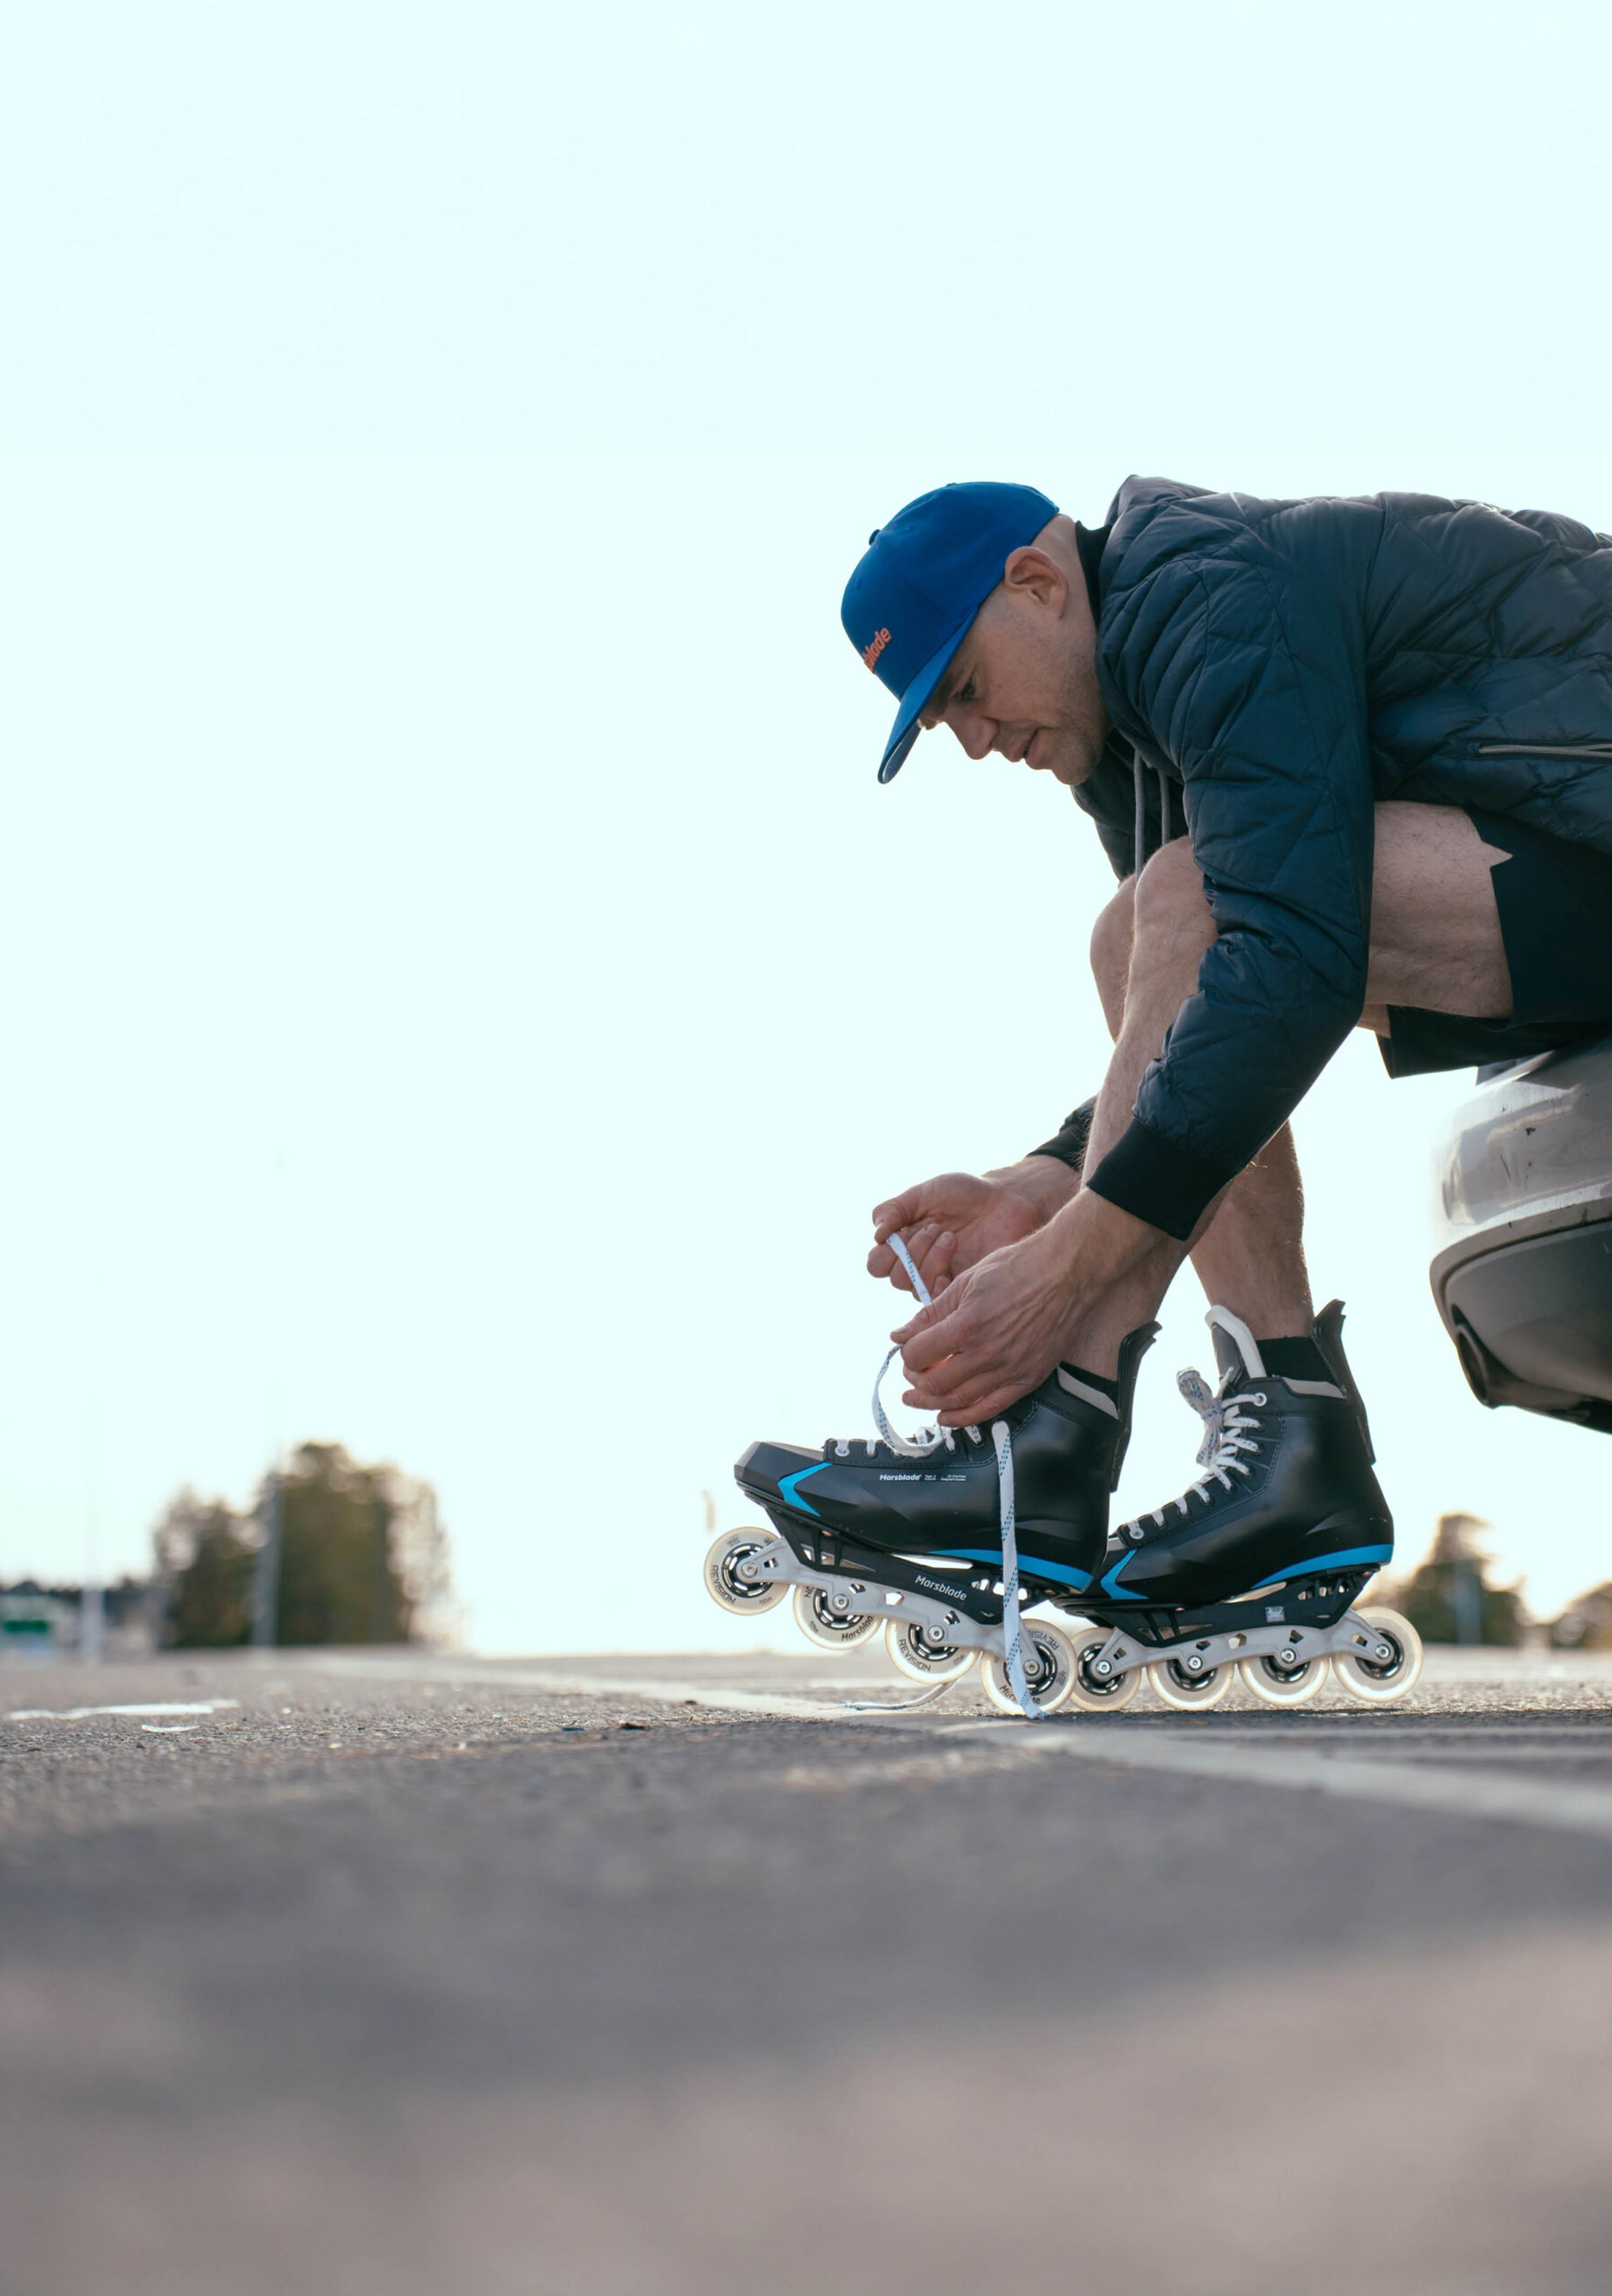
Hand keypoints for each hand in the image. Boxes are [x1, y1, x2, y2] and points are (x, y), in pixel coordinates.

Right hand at [868, 1160, 1076, 1300]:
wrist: (1005, 1201)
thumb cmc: (965, 1195)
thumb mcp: (924, 1194)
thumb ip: (893, 1210)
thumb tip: (876, 1236)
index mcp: (903, 1244)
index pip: (876, 1265)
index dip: (884, 1253)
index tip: (903, 1230)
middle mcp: (917, 1266)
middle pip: (895, 1278)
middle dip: (912, 1251)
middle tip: (936, 1228)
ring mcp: (938, 1279)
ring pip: (914, 1288)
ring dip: (929, 1260)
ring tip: (951, 1237)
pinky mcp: (959, 1290)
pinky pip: (938, 1300)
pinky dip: (939, 1280)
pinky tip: (954, 1260)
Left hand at [892, 1190, 1157, 1424]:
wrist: (1067, 1272)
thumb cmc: (1020, 1268)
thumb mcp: (967, 1281)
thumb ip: (931, 1312)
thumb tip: (899, 1334)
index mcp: (967, 1325)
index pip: (918, 1354)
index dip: (906, 1353)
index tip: (907, 1347)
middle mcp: (988, 1353)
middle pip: (934, 1383)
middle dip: (915, 1380)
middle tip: (911, 1373)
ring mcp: (1010, 1370)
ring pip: (959, 1401)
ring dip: (931, 1401)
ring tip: (918, 1397)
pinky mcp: (1028, 1379)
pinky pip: (990, 1409)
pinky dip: (964, 1416)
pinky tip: (946, 1415)